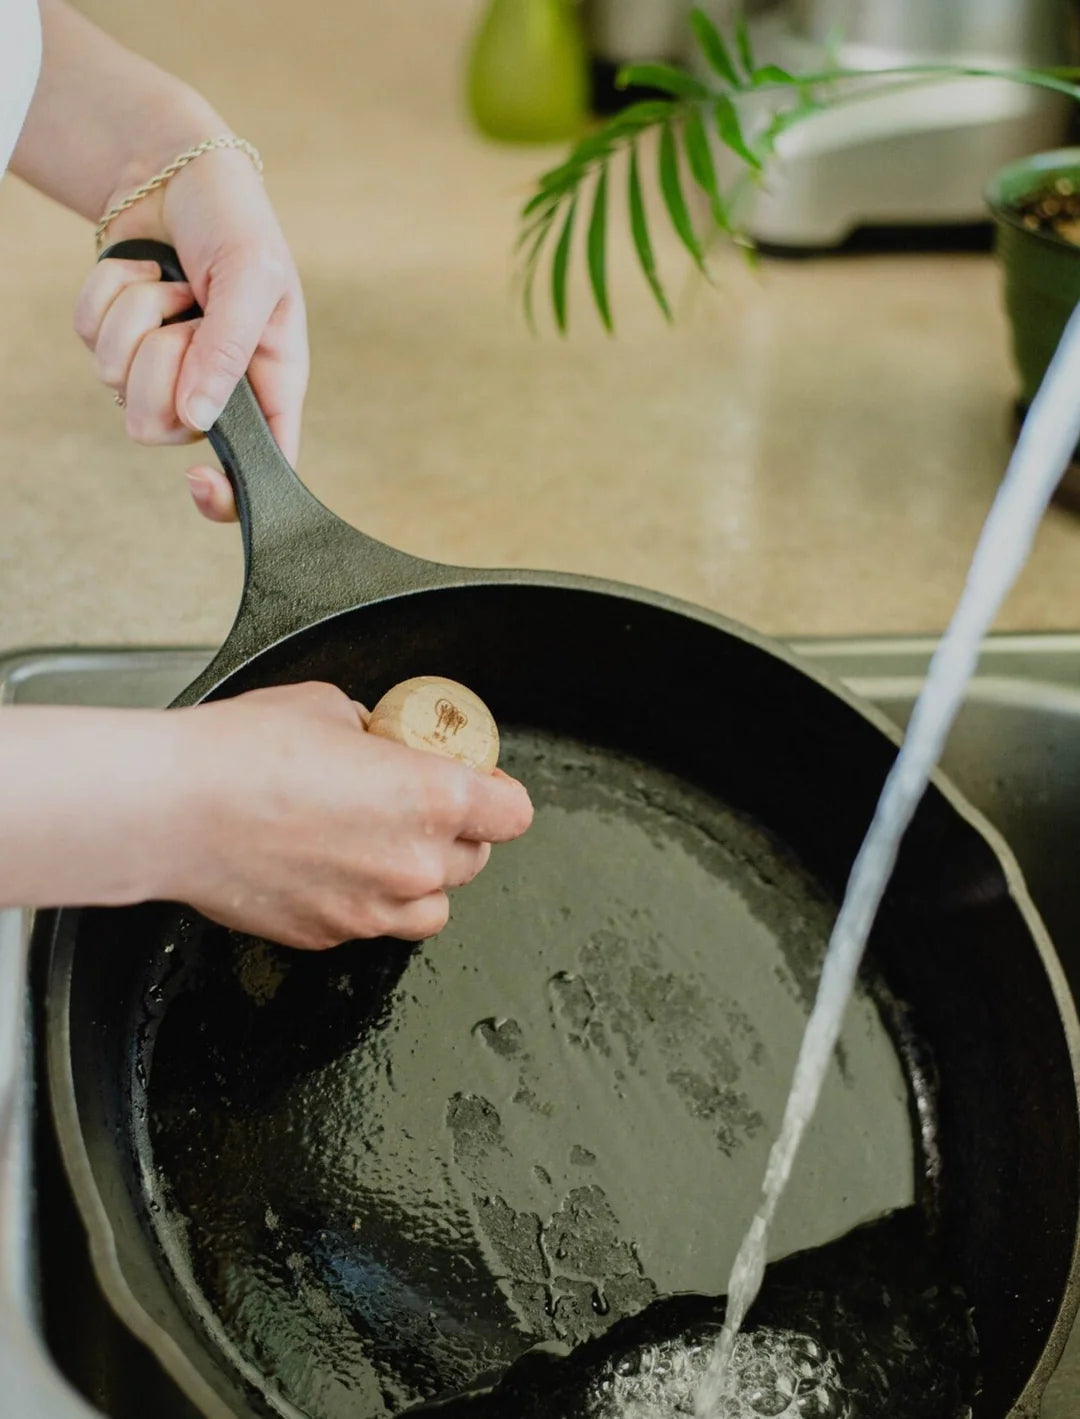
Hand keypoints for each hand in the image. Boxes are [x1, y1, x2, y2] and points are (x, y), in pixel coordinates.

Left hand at [73, 145, 306, 522]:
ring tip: (171, 283)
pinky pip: (91, 341)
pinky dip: (110, 295)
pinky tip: (144, 269)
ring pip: (119, 385)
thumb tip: (200, 421)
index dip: (228, 496)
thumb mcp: (253, 278)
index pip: (263, 470)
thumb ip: (229, 352)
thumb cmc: (237, 221)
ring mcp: (164, 368)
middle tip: (187, 317)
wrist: (177, 167)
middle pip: (162, 429)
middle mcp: (216, 389)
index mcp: (268, 386)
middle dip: (160, 365)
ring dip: (136, 317)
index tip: (198, 482)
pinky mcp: (121, 339)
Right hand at [161, 682, 533, 949]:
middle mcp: (412, 864)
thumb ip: (372, 732)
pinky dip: (367, 902)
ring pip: (433, 908)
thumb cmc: (241, 753)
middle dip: (456, 833)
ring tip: (384, 848)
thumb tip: (373, 739)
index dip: (501, 796)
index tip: (484, 786)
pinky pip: (373, 925)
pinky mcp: (327, 934)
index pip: (513, 815)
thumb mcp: (327, 707)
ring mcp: (371, 909)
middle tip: (417, 806)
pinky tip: (333, 868)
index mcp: (431, 799)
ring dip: (423, 880)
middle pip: (475, 860)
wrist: (170, 809)